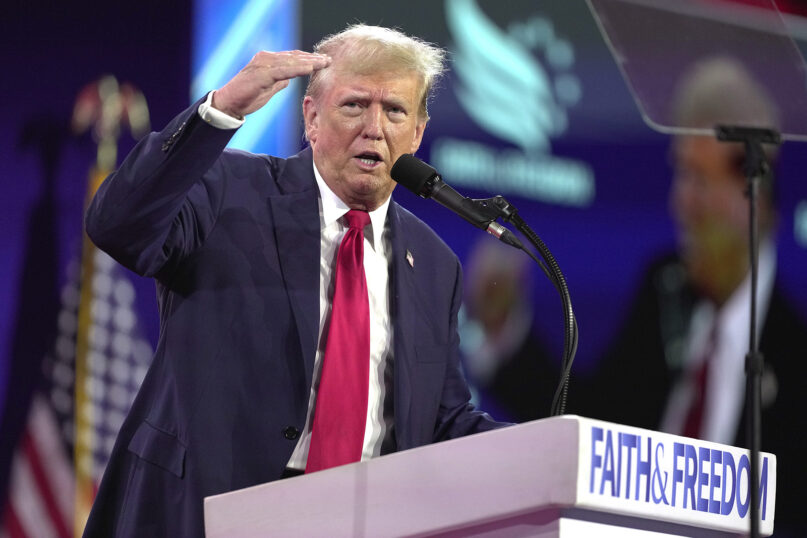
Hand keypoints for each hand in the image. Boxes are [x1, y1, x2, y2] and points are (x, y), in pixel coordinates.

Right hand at [212, 50, 330, 118]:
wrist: (229, 104)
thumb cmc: (247, 97)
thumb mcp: (268, 89)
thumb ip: (279, 82)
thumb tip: (290, 80)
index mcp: (268, 61)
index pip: (292, 57)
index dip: (308, 58)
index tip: (324, 61)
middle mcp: (266, 58)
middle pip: (294, 56)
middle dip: (313, 58)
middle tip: (329, 60)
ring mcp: (263, 64)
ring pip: (291, 61)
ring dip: (309, 61)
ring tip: (324, 63)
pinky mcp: (262, 73)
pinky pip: (284, 69)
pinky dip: (298, 68)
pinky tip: (310, 68)